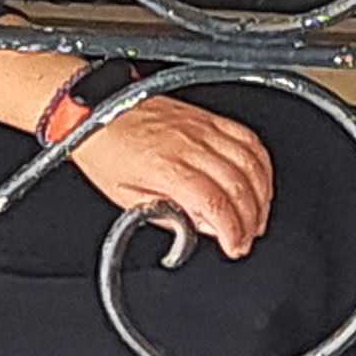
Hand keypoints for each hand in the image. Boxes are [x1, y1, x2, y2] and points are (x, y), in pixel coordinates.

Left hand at [62, 88, 275, 261]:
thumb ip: (169, 216)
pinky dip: (260, 164)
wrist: (94, 109)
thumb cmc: (104, 150)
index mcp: (166, 167)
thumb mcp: (126, 198)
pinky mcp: (207, 118)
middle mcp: (189, 145)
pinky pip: (248, 138)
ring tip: (256, 216)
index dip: (232, 230)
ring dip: (261, 194)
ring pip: (250, 162)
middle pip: (239, 185)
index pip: (214, 203)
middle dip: (250, 219)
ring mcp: (202, 128)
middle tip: (246, 238)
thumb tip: (202, 229)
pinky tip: (258, 181)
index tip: (234, 246)